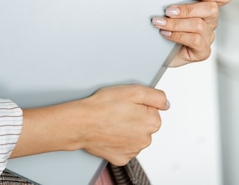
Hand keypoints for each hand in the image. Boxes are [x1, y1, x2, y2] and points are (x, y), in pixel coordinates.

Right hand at [12, 84, 168, 166]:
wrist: (82, 123)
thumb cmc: (103, 105)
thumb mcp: (133, 90)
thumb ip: (156, 96)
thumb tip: (166, 103)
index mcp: (152, 122)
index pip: (153, 110)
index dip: (140, 103)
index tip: (127, 102)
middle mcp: (146, 139)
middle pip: (145, 124)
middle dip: (135, 116)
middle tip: (118, 110)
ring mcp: (133, 150)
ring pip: (135, 136)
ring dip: (127, 128)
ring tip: (111, 120)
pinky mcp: (121, 158)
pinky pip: (124, 147)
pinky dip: (118, 140)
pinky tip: (109, 131)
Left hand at [152, 0, 232, 66]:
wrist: (158, 49)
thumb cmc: (167, 25)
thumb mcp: (171, 6)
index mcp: (206, 5)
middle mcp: (209, 20)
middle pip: (211, 8)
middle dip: (187, 8)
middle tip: (169, 9)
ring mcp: (207, 36)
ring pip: (198, 25)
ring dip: (176, 23)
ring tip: (161, 22)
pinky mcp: (202, 51)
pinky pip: (195, 41)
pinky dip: (178, 35)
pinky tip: (166, 33)